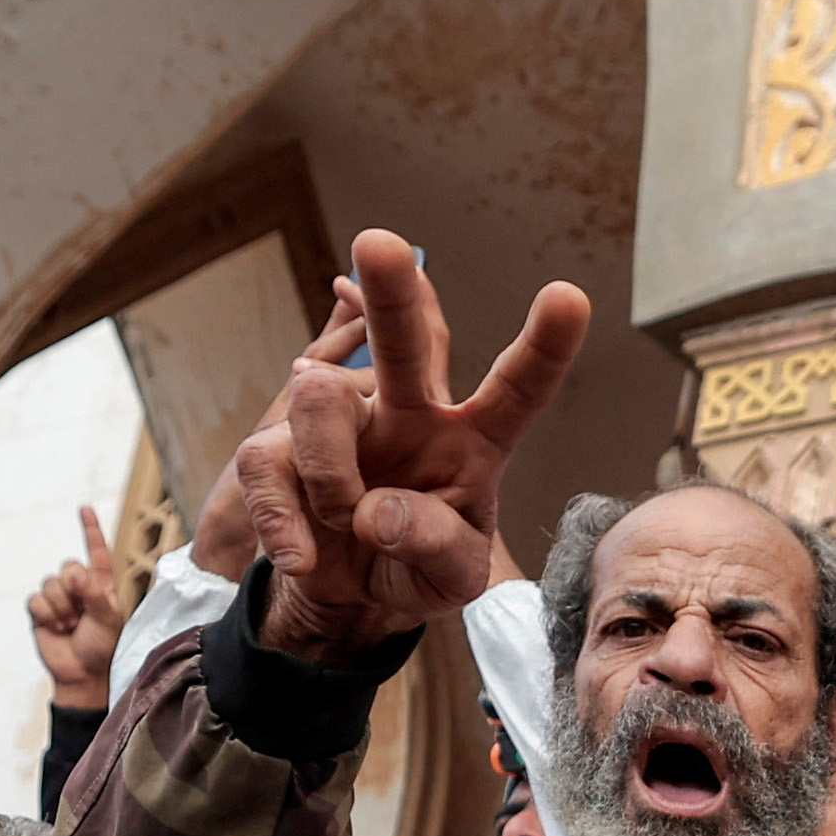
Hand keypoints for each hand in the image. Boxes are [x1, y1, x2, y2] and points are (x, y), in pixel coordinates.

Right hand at [25, 506, 123, 709]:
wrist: (81, 672)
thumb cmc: (102, 646)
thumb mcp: (108, 619)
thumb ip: (94, 592)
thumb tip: (73, 572)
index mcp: (101, 585)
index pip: (96, 552)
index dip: (90, 530)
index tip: (84, 508)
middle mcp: (79, 587)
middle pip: (67, 566)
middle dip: (73, 589)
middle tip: (81, 615)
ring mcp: (58, 598)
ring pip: (50, 583)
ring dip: (61, 608)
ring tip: (71, 625)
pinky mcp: (40, 610)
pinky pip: (36, 600)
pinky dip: (47, 615)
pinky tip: (56, 628)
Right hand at [223, 230, 582, 664]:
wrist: (352, 593)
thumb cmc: (419, 566)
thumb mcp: (451, 579)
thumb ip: (434, 546)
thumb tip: (379, 513)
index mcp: (475, 440)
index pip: (516, 390)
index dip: (543, 347)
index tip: (569, 296)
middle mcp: (411, 412)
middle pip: (405, 341)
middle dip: (392, 291)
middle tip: (379, 243)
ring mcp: (343, 420)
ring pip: (320, 401)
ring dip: (329, 480)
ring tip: (348, 525)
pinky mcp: (282, 445)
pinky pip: (267, 463)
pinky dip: (283, 521)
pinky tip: (303, 555)